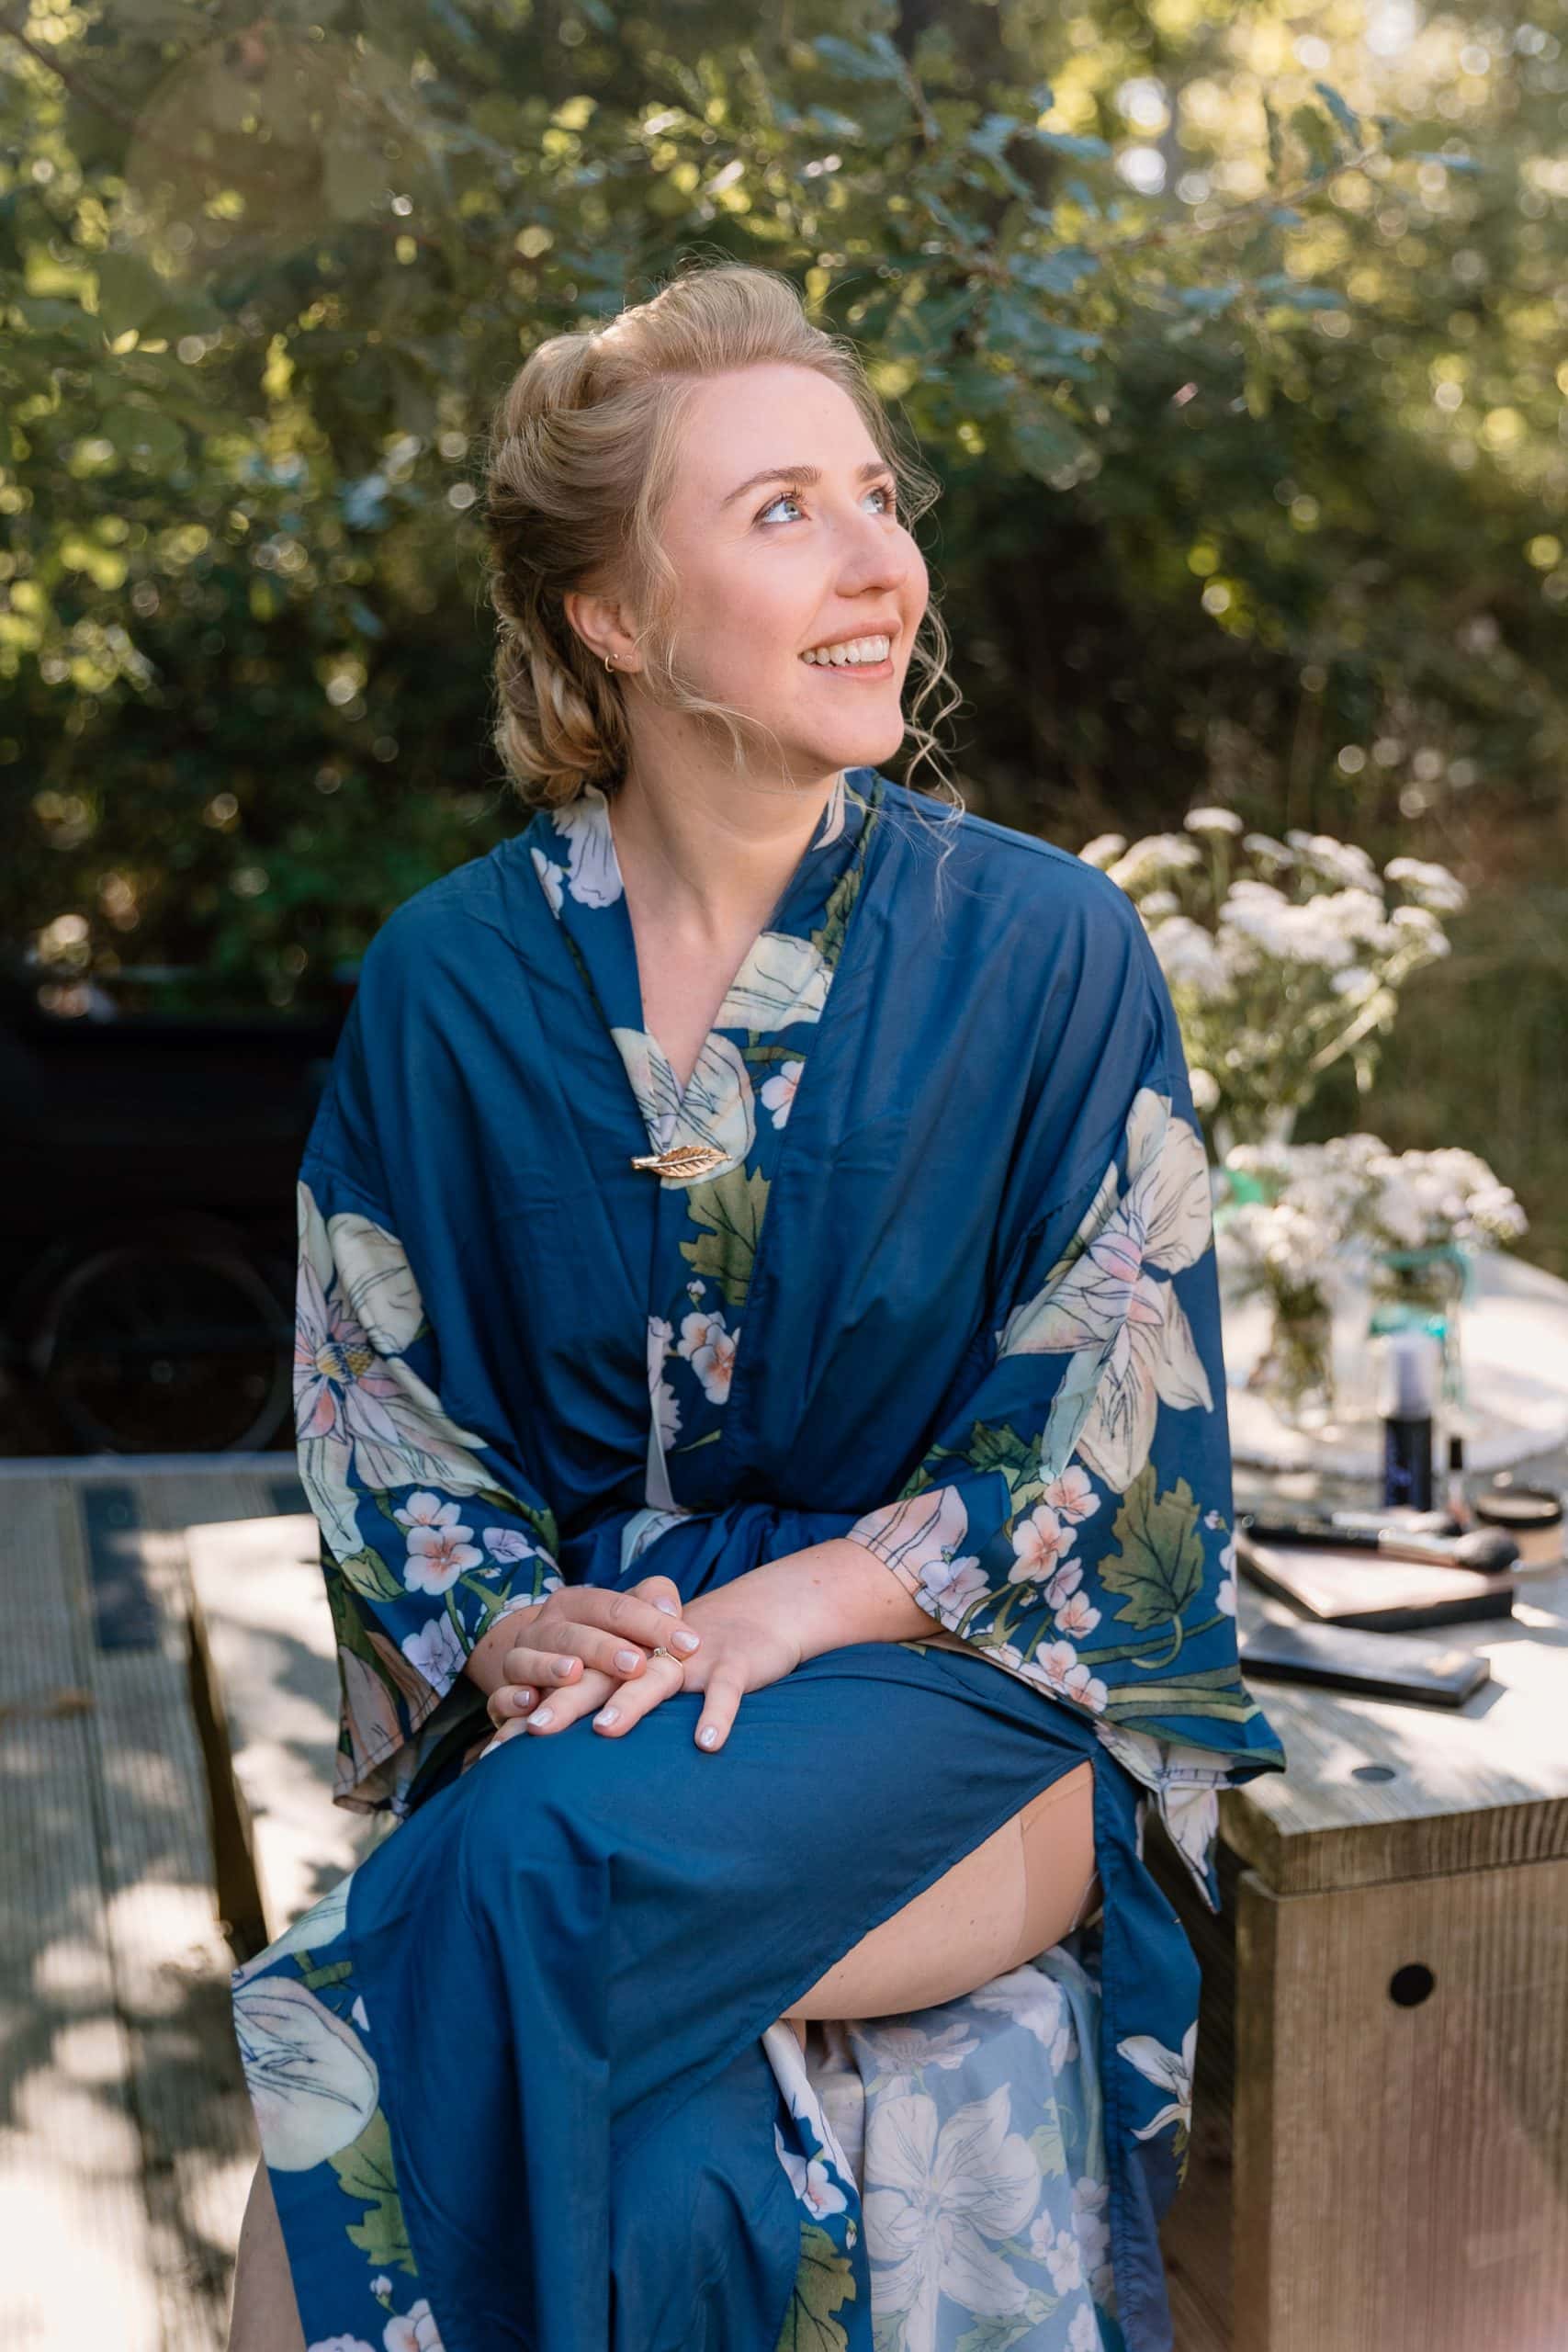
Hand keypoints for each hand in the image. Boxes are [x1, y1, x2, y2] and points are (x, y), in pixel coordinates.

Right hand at [478, 1574, 700, 1751]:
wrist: (547, 1661)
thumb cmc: (607, 1640)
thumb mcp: (631, 1615)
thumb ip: (655, 1601)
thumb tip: (672, 1610)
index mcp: (576, 1604)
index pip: (614, 1606)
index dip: (652, 1623)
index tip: (689, 1645)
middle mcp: (544, 1629)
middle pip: (571, 1633)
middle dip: (603, 1647)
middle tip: (636, 1665)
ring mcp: (520, 1660)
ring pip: (526, 1659)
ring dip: (548, 1667)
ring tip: (574, 1674)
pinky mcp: (504, 1695)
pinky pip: (499, 1697)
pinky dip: (510, 1699)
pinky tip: (530, 1702)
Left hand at [484, 1566, 805, 1754]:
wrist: (763, 1613)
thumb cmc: (698, 1656)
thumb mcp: (651, 1674)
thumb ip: (611, 1705)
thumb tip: (559, 1757)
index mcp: (626, 1655)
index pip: (574, 1677)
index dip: (540, 1705)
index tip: (501, 1744)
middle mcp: (653, 1653)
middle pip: (603, 1675)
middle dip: (568, 1700)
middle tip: (534, 1730)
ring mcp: (694, 1657)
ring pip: (657, 1677)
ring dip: (631, 1701)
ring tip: (603, 1730)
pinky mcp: (736, 1662)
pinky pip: (725, 1690)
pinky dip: (717, 1714)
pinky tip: (705, 1744)